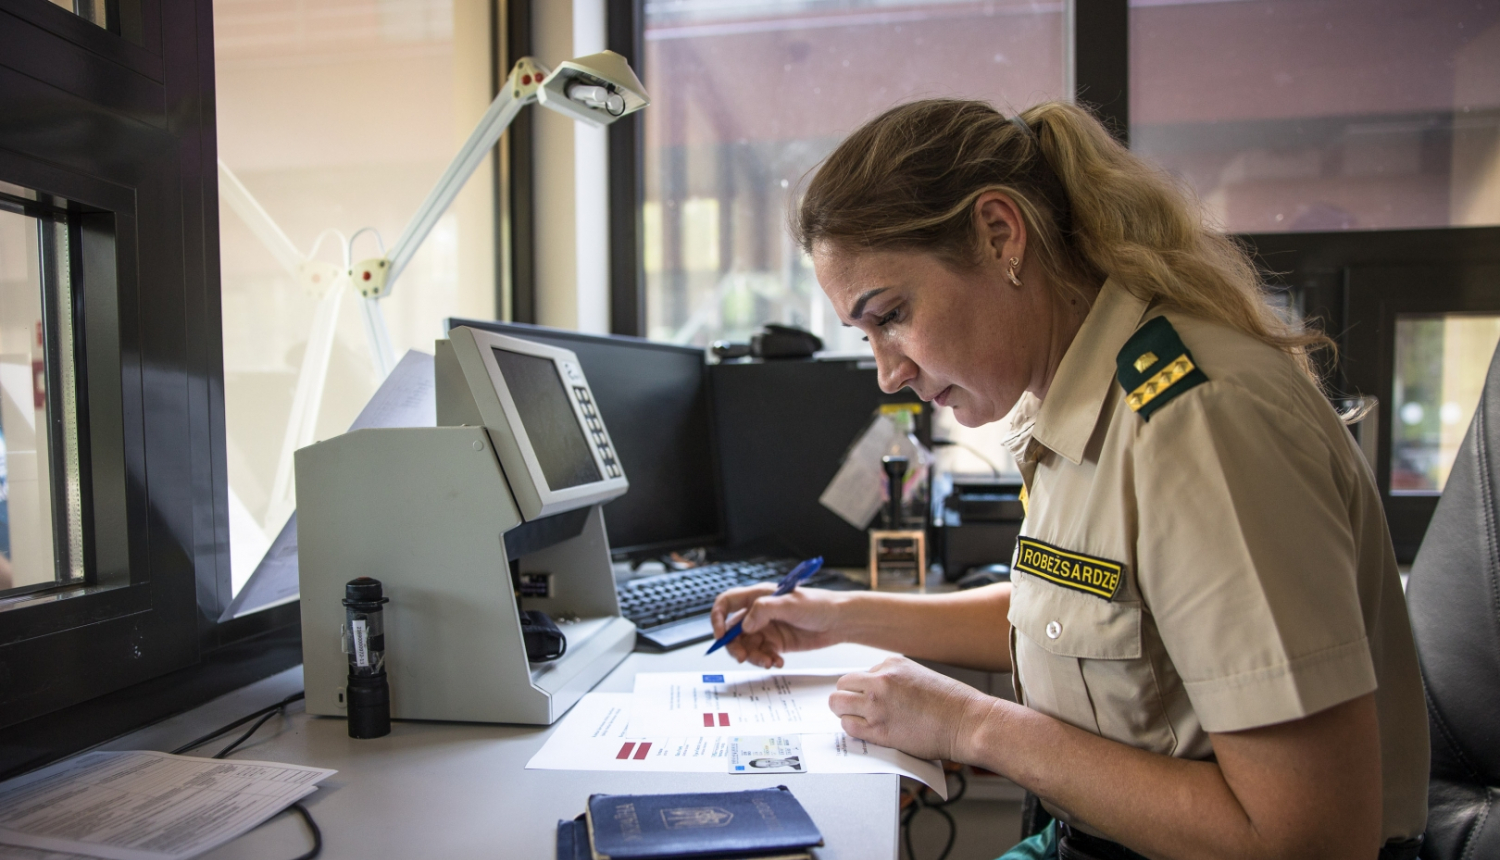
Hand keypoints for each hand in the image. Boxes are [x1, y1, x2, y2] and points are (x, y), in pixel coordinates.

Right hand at [710, 584, 844, 667]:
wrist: (840, 622)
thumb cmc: (819, 605)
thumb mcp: (791, 604)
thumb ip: (764, 610)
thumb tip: (744, 625)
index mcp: (758, 596)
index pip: (726, 603)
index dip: (718, 618)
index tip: (720, 636)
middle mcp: (759, 612)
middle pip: (733, 631)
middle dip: (735, 646)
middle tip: (744, 658)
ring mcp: (767, 628)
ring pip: (747, 646)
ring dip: (753, 657)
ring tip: (769, 661)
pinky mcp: (776, 643)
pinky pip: (762, 654)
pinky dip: (766, 660)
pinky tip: (778, 661)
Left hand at [829, 656, 995, 761]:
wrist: (968, 722)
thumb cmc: (952, 703)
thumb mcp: (919, 676)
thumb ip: (894, 680)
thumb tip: (874, 691)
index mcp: (892, 664)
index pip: (860, 674)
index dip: (863, 689)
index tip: (871, 699)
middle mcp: (881, 680)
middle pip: (842, 685)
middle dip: (847, 697)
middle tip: (856, 709)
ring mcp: (878, 704)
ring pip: (837, 704)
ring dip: (845, 713)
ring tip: (858, 720)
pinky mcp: (879, 729)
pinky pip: (848, 726)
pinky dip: (853, 729)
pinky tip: (867, 731)